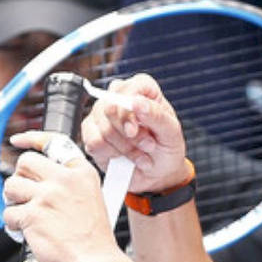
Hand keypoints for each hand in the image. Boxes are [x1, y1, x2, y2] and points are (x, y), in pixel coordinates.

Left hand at [2, 132, 121, 261]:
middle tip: (24, 195)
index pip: (53, 143)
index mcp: (81, 173)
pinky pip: (9, 214)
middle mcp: (64, 179)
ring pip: (11, 186)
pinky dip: (14, 226)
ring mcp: (47, 196)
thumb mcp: (91, 199)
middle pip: (25, 162)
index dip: (31, 139)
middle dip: (20, 178)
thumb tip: (39, 180)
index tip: (18, 140)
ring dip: (13, 202)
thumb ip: (69, 185)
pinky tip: (27, 233)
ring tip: (26, 215)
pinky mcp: (32, 215)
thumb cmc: (93, 240)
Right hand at [82, 74, 187, 191]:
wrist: (157, 172)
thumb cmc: (166, 147)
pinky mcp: (91, 133)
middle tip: (148, 146)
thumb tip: (137, 102)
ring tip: (141, 156)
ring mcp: (101, 114)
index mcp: (142, 88)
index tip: (134, 129)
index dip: (128, 109)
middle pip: (110, 108)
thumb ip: (156, 115)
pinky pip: (94, 143)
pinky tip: (124, 158)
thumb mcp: (170, 133)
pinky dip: (111, 155)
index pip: (129, 88)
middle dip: (130, 135)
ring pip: (103, 129)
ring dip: (125, 148)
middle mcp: (118, 96)